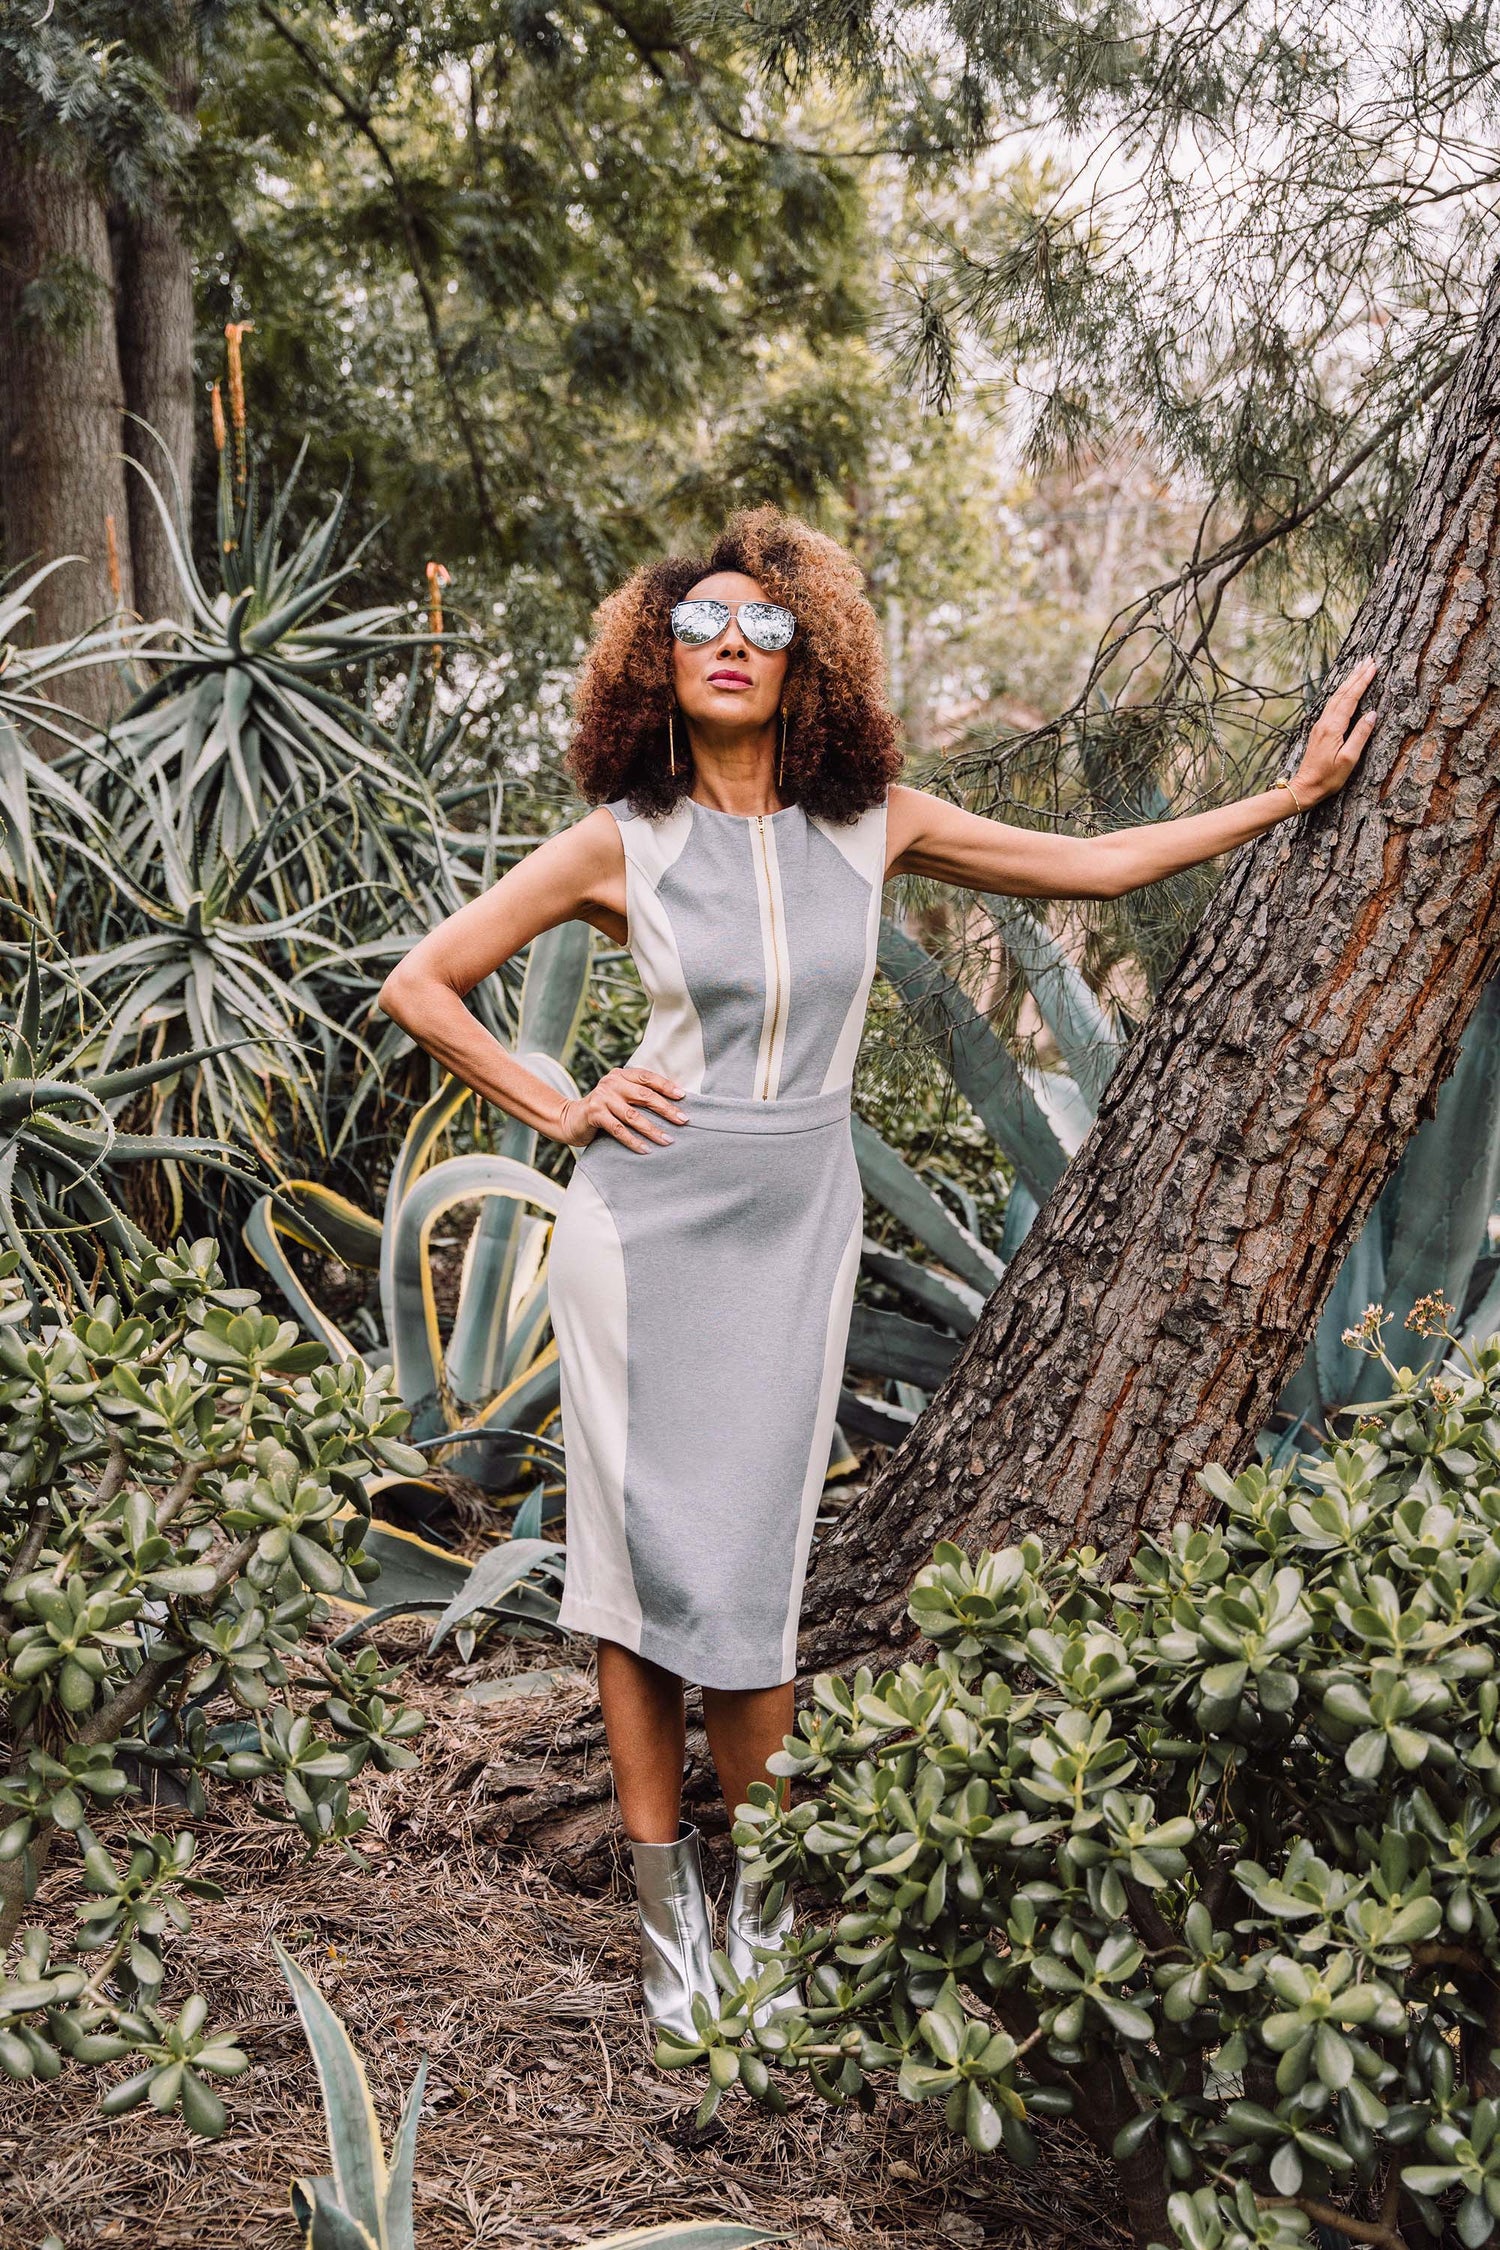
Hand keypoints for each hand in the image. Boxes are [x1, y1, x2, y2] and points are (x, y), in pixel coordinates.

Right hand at [556, 1066, 687, 1152]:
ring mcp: (602, 1098)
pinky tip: (646, 1150)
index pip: (648, 1077)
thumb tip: (673, 1104)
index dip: (666, 1086)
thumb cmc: (604, 1110)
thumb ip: (639, 1096)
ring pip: (633, 1115)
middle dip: (666, 1109)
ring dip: (652, 1129)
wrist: (570, 1119)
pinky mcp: (594, 1114)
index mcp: (621, 1075)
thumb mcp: (620, 1097)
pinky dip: (633, 1141)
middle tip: (683, 1120)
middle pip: (644, 1096)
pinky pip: (618, 1130)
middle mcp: (612, 1083)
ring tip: (668, 1140)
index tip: (683, 1097)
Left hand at [1288, 654, 1378, 805]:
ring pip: (1336, 697)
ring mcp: (1320, 725)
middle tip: (1369, 659)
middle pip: (1342, 693)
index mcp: (1333, 728)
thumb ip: (1360, 735)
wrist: (1305, 787)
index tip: (1373, 667)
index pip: (1350, 698)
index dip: (1362, 681)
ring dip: (1348, 681)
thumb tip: (1372, 713)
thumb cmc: (1328, 777)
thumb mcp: (1349, 759)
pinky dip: (1341, 692)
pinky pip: (1332, 704)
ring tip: (1359, 668)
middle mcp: (1325, 722)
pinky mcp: (1319, 730)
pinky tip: (1345, 689)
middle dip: (1356, 675)